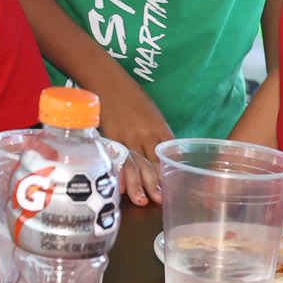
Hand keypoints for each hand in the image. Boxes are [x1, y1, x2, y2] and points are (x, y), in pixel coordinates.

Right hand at [91, 72, 172, 204]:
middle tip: (162, 200)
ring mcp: (126, 136)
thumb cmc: (131, 95)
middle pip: (153, 162)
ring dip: (139, 184)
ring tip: (143, 201)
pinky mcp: (110, 138)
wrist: (107, 81)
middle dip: (157, 183)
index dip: (172, 171)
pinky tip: (120, 187)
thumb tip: (167, 155)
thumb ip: (159, 134)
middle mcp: (144, 133)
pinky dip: (119, 174)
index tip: (175, 187)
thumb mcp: (152, 113)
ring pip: (135, 164)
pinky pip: (117, 159)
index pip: (169, 152)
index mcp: (158, 126)